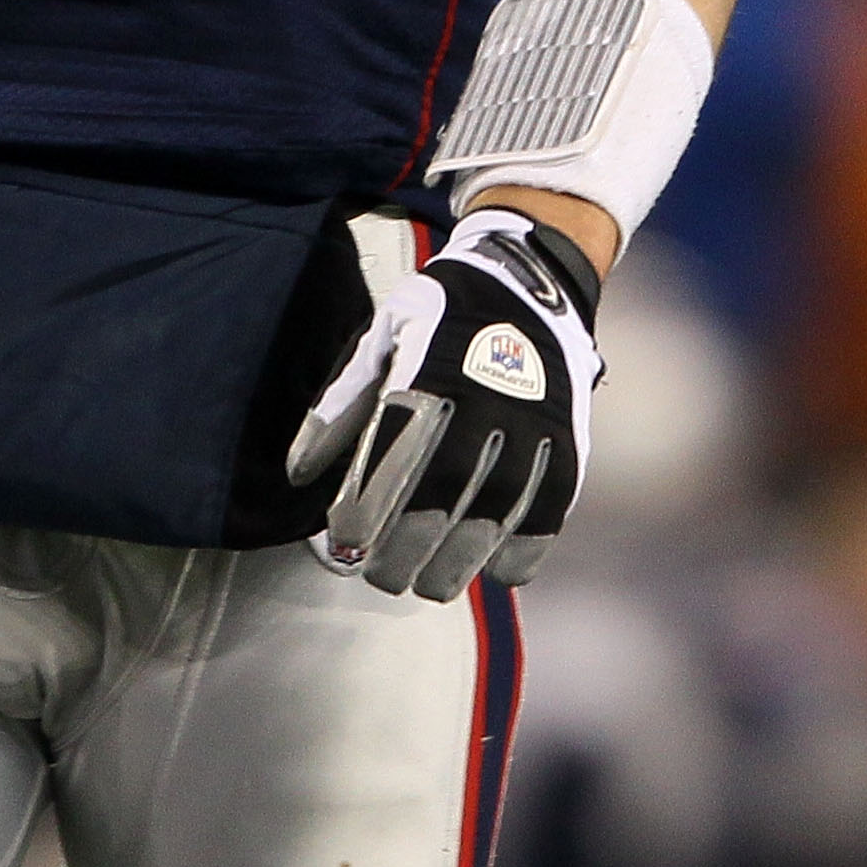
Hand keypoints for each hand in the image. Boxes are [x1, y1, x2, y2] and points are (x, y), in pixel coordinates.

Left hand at [286, 210, 599, 601]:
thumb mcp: (384, 334)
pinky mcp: (568, 444)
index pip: (393, 452)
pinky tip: (494, 570)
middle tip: (382, 576)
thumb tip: (299, 473)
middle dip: (408, 547)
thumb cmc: (441, 315)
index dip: (367, 506)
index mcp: (429, 368)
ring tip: (428, 585)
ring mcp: (532, 424)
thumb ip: (343, 402)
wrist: (528, 281)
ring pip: (494, 512)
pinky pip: (548, 513)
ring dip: (459, 560)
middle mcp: (483, 398)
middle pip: (443, 493)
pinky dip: (522, 550)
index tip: (344, 541)